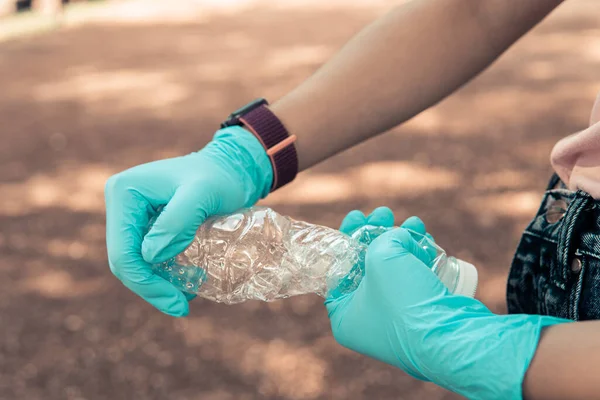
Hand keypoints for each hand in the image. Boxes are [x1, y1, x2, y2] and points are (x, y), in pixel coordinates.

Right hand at [105, 126, 272, 316]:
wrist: (230, 169)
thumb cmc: (220, 178)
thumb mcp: (202, 195)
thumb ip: (176, 222)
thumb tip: (149, 256)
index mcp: (124, 193)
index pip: (123, 251)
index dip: (146, 283)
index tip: (178, 303)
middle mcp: (120, 203)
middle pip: (125, 260)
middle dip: (151, 287)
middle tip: (182, 307)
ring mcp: (130, 215)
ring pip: (135, 262)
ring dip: (158, 283)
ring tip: (189, 294)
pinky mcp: (144, 224)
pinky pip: (147, 257)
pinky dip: (165, 273)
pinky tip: (188, 281)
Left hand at [327, 209, 568, 398]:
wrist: (454, 338)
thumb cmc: (406, 302)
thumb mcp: (381, 258)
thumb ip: (382, 239)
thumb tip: (399, 236)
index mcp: (345, 316)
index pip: (338, 268)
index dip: (347, 237)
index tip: (357, 215)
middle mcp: (368, 321)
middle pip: (368, 266)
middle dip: (379, 234)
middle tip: (385, 213)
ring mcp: (398, 320)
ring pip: (395, 270)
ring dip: (404, 242)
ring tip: (413, 223)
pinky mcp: (423, 316)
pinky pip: (416, 279)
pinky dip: (420, 257)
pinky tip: (425, 237)